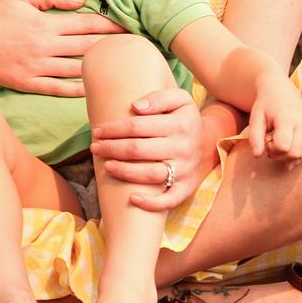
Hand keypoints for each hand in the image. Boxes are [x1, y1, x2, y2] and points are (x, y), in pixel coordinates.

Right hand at [0, 0, 125, 95]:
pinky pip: (58, 88)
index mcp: (46, 22)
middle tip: (134, 48)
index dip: (110, 24)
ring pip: (77, 69)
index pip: (86, 23)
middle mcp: (45, 45)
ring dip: (100, 68)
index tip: (128, 26)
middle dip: (112, 46)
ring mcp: (37, 66)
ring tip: (120, 69)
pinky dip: (78, 89)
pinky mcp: (28, 83)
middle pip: (87, 46)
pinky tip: (93, 88)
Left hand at [90, 89, 202, 210]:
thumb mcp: (178, 99)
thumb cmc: (182, 117)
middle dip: (112, 148)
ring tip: (107, 166)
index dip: (114, 129)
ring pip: (150, 175)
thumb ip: (157, 98)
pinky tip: (132, 198)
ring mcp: (185, 170)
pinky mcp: (186, 188)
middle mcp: (184, 147)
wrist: (206, 141)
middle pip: (139, 150)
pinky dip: (151, 204)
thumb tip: (135, 107)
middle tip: (95, 148)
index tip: (98, 131)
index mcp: (181, 123)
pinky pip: (169, 200)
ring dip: (124, 172)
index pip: (138, 126)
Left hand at [248, 77, 301, 168]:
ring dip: (287, 156)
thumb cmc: (266, 104)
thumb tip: (257, 156)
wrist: (281, 89)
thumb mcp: (256, 118)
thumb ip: (254, 137)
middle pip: (294, 153)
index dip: (272, 149)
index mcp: (287, 117)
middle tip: (270, 143)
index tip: (266, 139)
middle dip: (279, 155)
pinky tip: (286, 146)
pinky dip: (296, 153)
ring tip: (278, 142)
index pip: (283, 146)